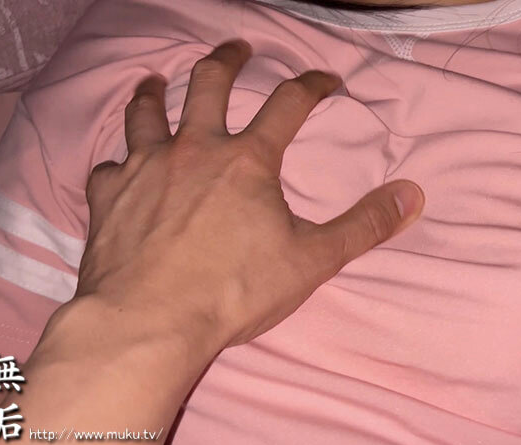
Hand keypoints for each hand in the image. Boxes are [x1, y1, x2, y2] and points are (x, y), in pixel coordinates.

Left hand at [75, 40, 424, 347]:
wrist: (149, 321)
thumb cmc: (234, 290)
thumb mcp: (312, 259)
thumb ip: (363, 225)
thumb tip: (412, 194)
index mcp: (247, 161)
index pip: (288, 104)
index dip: (312, 84)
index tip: (326, 79)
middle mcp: (194, 149)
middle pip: (210, 84)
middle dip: (228, 60)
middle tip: (238, 48)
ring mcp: (145, 167)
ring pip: (148, 112)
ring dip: (155, 92)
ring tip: (156, 81)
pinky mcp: (108, 196)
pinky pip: (109, 165)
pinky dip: (119, 161)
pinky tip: (120, 166)